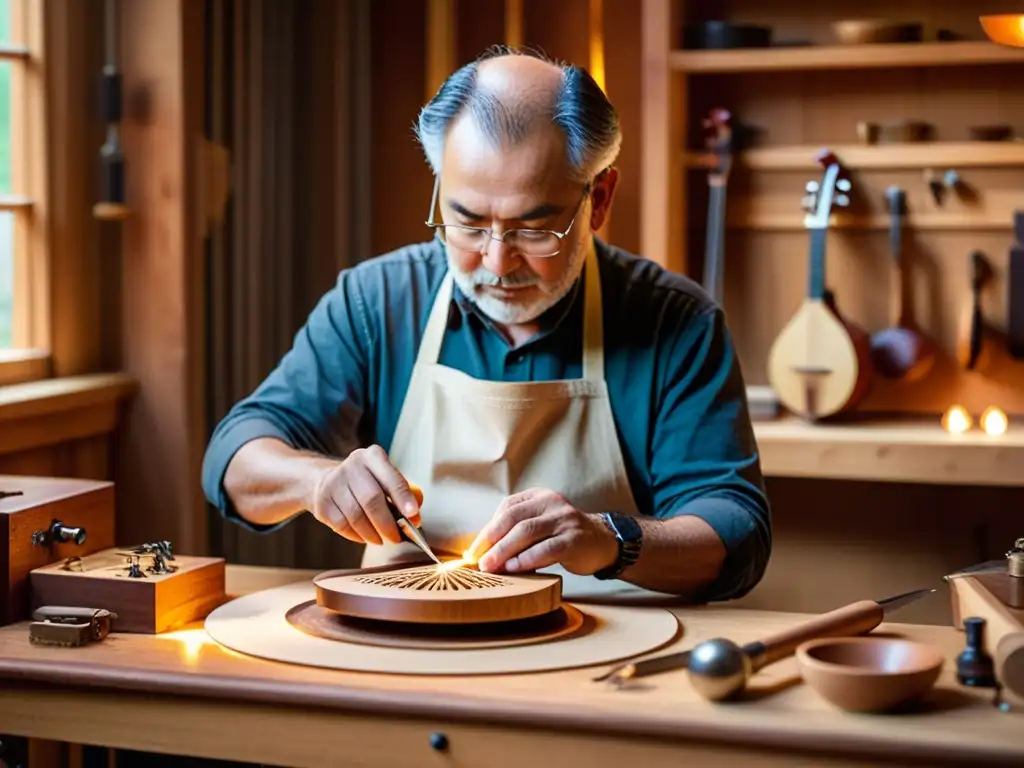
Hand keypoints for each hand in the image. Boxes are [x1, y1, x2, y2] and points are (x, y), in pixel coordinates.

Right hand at [307, 445, 421, 544]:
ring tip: (381, 539)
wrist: (325, 479)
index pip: (391, 478)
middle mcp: (352, 465)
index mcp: (372, 456)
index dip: (403, 498)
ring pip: (356, 516)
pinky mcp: (322, 501)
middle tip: (397, 538)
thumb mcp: (382, 476)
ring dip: (372, 534)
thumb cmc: (364, 482)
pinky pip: (342, 525)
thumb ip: (399, 494)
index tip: (414, 515)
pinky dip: (356, 535)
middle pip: (372, 499)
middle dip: (387, 524)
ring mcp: (333, 483)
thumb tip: (413, 520)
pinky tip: (364, 537)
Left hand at [466, 489, 617, 575]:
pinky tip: (514, 568)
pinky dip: (526, 559)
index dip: (488, 529)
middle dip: (491, 541)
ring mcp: (564, 520)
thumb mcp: (541, 524)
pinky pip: (545, 549)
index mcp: (540, 496)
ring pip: (527, 532)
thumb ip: (517, 531)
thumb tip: (484, 551)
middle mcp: (552, 503)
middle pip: (514, 519)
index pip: (507, 508)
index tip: (474, 550)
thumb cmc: (563, 536)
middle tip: (478, 560)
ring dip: (504, 551)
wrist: (602, 542)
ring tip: (490, 566)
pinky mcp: (574, 540)